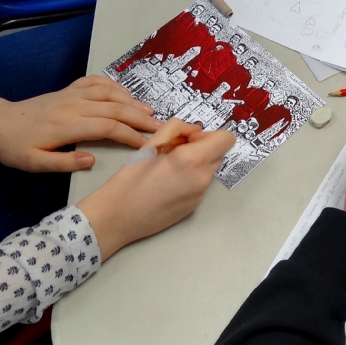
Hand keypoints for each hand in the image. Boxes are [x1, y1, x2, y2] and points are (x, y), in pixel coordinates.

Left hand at [0, 77, 161, 172]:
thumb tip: (92, 160)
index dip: (130, 135)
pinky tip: (125, 94)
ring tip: (150, 112)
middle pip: (114, 109)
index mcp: (66, 125)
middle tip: (161, 128)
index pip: (107, 128)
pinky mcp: (69, 89)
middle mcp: (73, 105)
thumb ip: (63, 163)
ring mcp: (71, 94)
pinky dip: (114, 85)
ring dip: (132, 101)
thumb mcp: (34, 163)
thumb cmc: (15, 147)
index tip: (147, 145)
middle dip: (140, 118)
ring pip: (109, 93)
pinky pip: (95, 82)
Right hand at [77, 118, 234, 260]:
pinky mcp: (194, 207)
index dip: (208, 134)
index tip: (189, 139)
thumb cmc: (130, 179)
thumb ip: (178, 128)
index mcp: (193, 160)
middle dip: (201, 148)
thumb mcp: (151, 142)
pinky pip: (200, 184)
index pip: (227, 139)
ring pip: (208, 169)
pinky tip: (166, 184)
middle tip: (174, 152)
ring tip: (167, 169)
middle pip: (218, 153)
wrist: (118, 216)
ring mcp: (200, 195)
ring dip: (195, 163)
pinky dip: (189, 179)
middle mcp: (202, 178)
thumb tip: (195, 131)